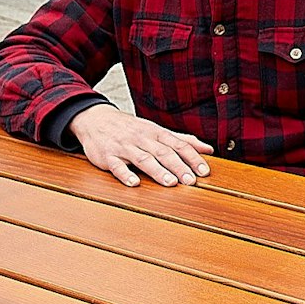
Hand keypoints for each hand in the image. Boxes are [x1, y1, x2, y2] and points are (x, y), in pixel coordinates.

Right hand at [67, 104, 212, 186]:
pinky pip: (117, 166)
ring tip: (170, 183)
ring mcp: (125, 148)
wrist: (96, 119)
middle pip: (164, 153)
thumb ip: (182, 141)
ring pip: (143, 159)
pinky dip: (125, 174)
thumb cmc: (131, 129)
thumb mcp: (157, 131)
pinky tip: (134, 183)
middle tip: (191, 181)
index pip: (179, 145)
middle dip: (178, 167)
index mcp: (157, 133)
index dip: (193, 158)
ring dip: (157, 171)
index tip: (204, 171)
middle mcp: (143, 139)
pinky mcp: (108, 156)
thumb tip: (208, 149)